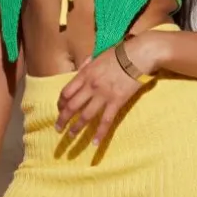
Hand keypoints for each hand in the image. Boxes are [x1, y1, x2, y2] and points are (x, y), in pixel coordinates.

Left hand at [54, 32, 158, 146]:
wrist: (138, 55)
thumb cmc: (119, 53)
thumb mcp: (98, 56)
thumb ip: (88, 65)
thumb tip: (81, 70)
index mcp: (85, 74)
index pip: (66, 92)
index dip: (60, 104)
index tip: (60, 110)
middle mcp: (90, 86)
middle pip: (71, 106)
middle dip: (62, 119)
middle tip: (58, 129)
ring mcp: (103, 95)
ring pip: (85, 116)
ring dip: (76, 128)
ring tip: (71, 136)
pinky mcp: (116, 102)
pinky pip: (106, 121)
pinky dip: (100, 133)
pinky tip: (94, 143)